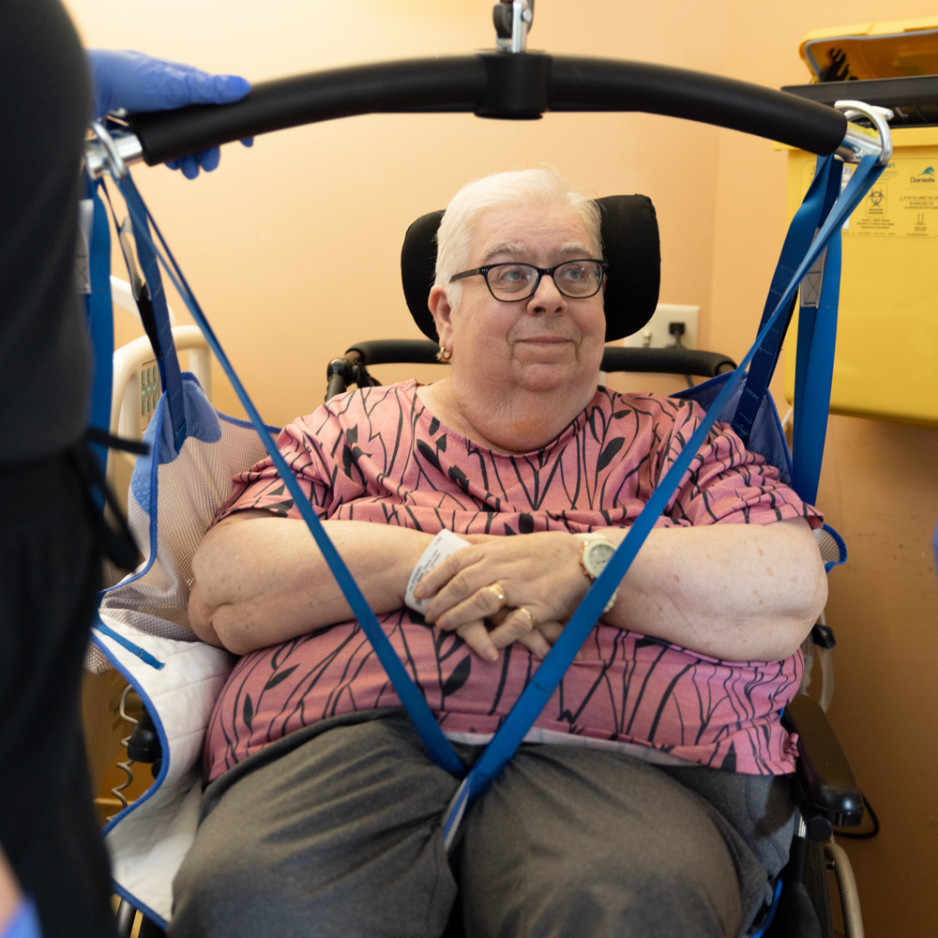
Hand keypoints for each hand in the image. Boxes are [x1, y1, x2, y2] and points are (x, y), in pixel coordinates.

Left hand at [87, 50, 251, 177]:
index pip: (215, 106)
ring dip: (190, 160)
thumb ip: (208, 88)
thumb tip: (241, 87)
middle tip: (209, 166)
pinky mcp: (140, 132)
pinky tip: (171, 165)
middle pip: (200, 131)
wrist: (88, 90)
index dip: (231, 124)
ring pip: (183, 144)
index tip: (246, 143)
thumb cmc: (128, 77)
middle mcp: (169, 100)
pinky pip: (164, 150)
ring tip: (189, 172)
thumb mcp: (175, 83)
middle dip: (208, 151)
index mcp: (181, 84)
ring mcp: (155, 117)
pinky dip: (171, 159)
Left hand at [414, 532, 588, 661]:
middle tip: (427, 616)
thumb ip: (483, 542)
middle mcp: (505, 567)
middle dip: (440, 602)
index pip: (456, 561)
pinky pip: (515, 623)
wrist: (585, 558)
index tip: (418, 591)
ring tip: (443, 627)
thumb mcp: (512, 541)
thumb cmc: (547, 550)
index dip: (434, 577)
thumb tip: (453, 540)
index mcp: (497, 550)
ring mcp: (522, 587)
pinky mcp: (540, 606)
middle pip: (462, 584)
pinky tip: (486, 644)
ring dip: (459, 617)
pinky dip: (499, 634)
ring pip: (481, 602)